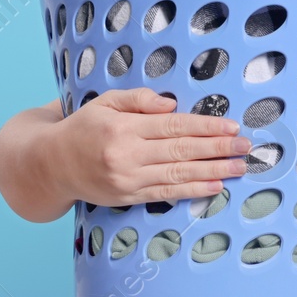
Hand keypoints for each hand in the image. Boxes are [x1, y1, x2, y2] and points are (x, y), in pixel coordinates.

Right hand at [47, 87, 255, 206]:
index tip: (232, 126)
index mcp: (123, 126)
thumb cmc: (83, 127)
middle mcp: (126, 154)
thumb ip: (138, 99)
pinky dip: (192, 191)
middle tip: (245, 147)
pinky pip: (166, 194)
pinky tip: (215, 186)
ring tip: (238, 167)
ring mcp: (128, 179)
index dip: (206, 126)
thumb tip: (171, 104)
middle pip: (181, 151)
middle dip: (218, 149)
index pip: (174, 126)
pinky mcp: (128, 197)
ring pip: (178, 175)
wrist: (51, 165)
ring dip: (213, 171)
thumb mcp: (105, 102)